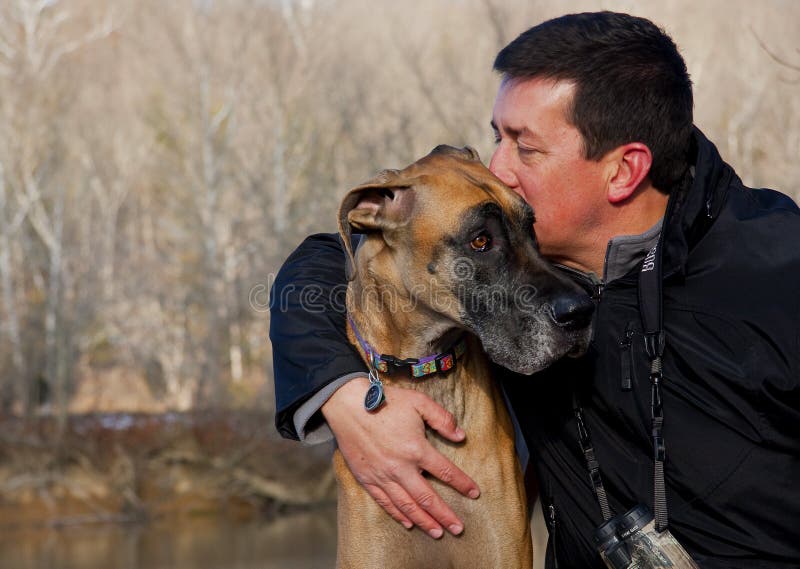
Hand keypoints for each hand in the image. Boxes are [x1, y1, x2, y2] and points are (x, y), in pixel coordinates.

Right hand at [322, 376, 479, 537]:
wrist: (349, 405)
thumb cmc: (386, 401)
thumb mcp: (419, 402)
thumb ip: (442, 419)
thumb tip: (461, 436)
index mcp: (416, 449)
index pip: (446, 472)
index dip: (462, 484)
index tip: (475, 493)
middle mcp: (401, 468)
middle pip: (427, 498)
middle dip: (445, 515)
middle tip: (459, 529)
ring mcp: (382, 476)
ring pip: (407, 506)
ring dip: (424, 521)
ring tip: (438, 533)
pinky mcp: (366, 479)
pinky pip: (385, 502)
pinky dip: (398, 515)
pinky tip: (409, 523)